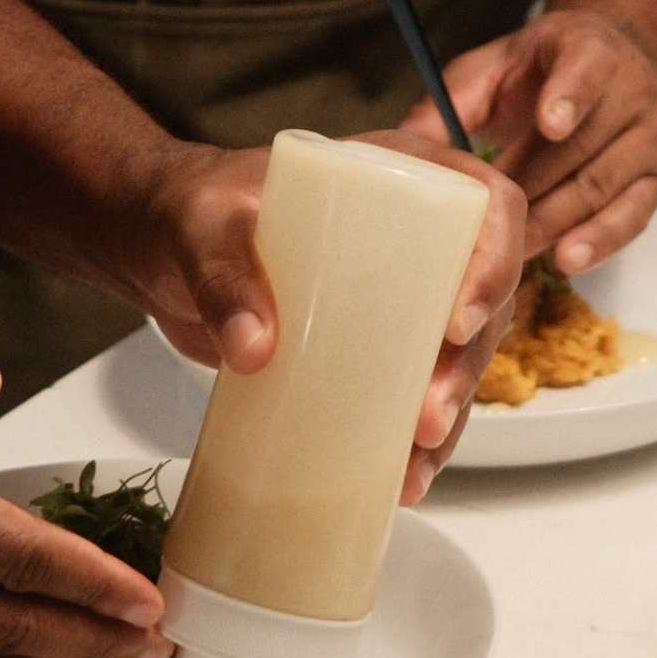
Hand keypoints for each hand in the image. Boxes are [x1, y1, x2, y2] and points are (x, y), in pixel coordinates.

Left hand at [109, 133, 528, 501]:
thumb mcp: (205, 226)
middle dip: (468, 366)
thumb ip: (223, 273)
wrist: (160, 247)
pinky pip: (414, 390)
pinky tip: (403, 479)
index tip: (458, 323)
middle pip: (481, 297)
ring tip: (414, 465)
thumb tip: (254, 349)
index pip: (486, 206)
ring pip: (457, 355)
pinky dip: (414, 440)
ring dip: (450, 412)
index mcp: (398, 178)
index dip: (496, 262)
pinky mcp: (373, 346)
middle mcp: (415, 235)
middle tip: (427, 417)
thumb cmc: (192, 210)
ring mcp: (399, 294)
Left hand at [408, 10, 656, 272]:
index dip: (568, 97)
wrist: (613, 65)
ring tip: (513, 249)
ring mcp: (648, 137)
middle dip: (535, 186)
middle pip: (583, 146)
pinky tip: (567, 259)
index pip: (586, 71)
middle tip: (490, 220)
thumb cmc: (542, 71)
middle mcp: (631, 91)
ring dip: (555, 220)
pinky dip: (601, 241)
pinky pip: (633, 215)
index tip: (550, 124)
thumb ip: (454, 99)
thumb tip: (403, 145)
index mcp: (589, 50)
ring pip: (601, 186)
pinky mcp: (655, 178)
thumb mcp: (496, 68)